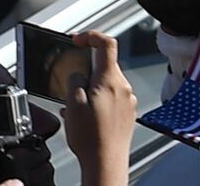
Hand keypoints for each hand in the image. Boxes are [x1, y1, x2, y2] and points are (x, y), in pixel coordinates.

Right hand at [61, 31, 136, 185]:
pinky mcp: (127, 112)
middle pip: (104, 66)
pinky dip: (97, 102)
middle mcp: (123, 87)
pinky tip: (87, 119)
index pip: (106, 44)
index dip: (91, 36)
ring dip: (90, 90)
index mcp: (110, 80)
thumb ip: (75, 82)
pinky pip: (111, 98)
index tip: (77, 39)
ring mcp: (128, 100)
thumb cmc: (91, 139)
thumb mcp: (73, 106)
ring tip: (77, 110)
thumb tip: (78, 73)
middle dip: (86, 72)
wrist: (107, 164)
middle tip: (71, 88)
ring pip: (106, 84)